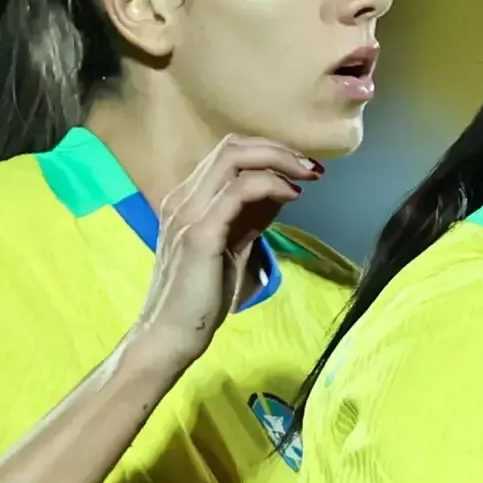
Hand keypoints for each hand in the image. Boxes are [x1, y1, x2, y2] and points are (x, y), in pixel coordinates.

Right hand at [128, 134, 320, 376]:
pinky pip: (238, 191)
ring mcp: (187, 213)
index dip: (269, 152)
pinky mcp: (199, 234)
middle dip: (279, 149)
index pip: (229, 154)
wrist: (170, 335)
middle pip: (232, 147)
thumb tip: (282, 190)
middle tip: (311, 168)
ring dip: (279, 160)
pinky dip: (270, 185)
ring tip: (307, 176)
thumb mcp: (232, 246)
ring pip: (234, 159)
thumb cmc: (201, 297)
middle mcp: (182, 198)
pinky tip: (292, 196)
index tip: (302, 168)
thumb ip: (251, 216)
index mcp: (187, 200)